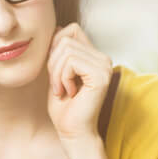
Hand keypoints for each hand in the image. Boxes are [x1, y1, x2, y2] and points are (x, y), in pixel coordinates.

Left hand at [46, 23, 113, 145]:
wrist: (72, 131)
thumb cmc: (64, 106)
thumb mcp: (56, 72)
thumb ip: (59, 51)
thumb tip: (57, 28)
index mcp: (95, 56)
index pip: (71, 29)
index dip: (55, 46)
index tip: (55, 71)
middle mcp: (103, 59)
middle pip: (65, 39)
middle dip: (53, 63)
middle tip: (58, 85)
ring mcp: (104, 66)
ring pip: (66, 50)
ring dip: (56, 73)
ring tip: (63, 90)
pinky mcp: (100, 76)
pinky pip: (71, 62)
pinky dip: (62, 77)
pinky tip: (69, 92)